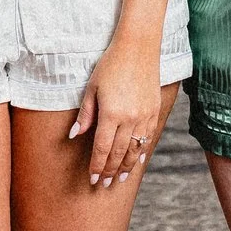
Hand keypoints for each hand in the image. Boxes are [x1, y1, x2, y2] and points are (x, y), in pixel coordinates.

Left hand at [72, 36, 166, 189]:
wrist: (138, 46)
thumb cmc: (110, 64)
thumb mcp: (92, 87)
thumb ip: (85, 114)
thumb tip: (74, 135)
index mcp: (111, 113)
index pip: (102, 148)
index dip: (96, 165)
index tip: (92, 178)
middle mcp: (130, 118)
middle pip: (118, 153)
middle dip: (109, 170)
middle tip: (103, 184)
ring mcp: (145, 115)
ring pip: (135, 149)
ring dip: (126, 166)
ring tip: (119, 178)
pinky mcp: (155, 110)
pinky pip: (148, 137)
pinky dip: (142, 152)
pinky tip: (138, 160)